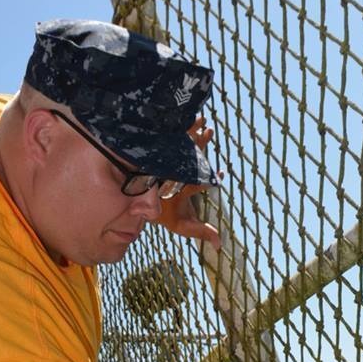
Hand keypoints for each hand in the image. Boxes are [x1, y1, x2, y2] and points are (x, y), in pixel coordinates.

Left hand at [154, 116, 221, 250]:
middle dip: (199, 145)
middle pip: (186, 158)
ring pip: (180, 146)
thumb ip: (202, 231)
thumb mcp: (183, 224)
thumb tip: (220, 244)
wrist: (141, 201)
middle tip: (209, 132)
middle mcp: (171, 173)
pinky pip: (172, 139)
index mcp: (178, 190)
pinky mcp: (162, 154)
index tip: (221, 175)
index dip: (208, 180)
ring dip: (193, 133)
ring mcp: (166, 163)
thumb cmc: (166, 213)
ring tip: (203, 122)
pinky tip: (193, 117)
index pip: (195, 184)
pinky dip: (184, 128)